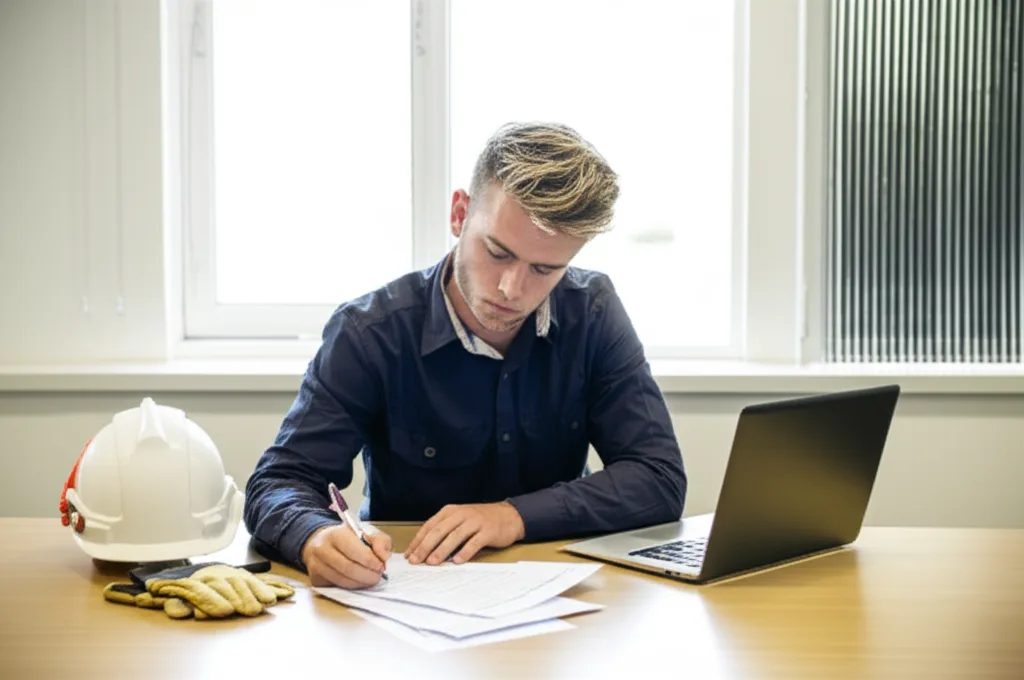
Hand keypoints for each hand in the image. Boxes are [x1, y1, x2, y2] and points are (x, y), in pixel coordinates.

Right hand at [301, 523, 391, 588]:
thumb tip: (384, 557)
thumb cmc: (347, 538)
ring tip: (371, 579)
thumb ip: (380, 541)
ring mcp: (316, 565)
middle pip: (347, 568)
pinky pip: (337, 587)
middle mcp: (322, 549)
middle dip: (367, 575)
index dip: (369, 561)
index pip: (353, 550)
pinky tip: (359, 582)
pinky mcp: (316, 579)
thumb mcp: (366, 533)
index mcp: (335, 534)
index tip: (381, 566)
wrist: (322, 543)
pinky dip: (352, 587)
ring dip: (361, 583)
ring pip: (342, 581)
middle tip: (378, 576)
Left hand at [405, 501, 525, 565]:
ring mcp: (475, 522)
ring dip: (442, 550)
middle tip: (416, 560)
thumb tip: (424, 550)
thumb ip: (444, 530)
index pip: (430, 526)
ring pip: (455, 536)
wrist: (509, 515)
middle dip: (425, 546)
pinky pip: (474, 542)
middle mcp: (461, 514)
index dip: (418, 540)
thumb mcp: (460, 519)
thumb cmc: (480, 520)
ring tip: (432, 562)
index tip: (409, 554)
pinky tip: (457, 561)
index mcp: (451, 511)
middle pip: (439, 531)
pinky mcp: (488, 531)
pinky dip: (465, 552)